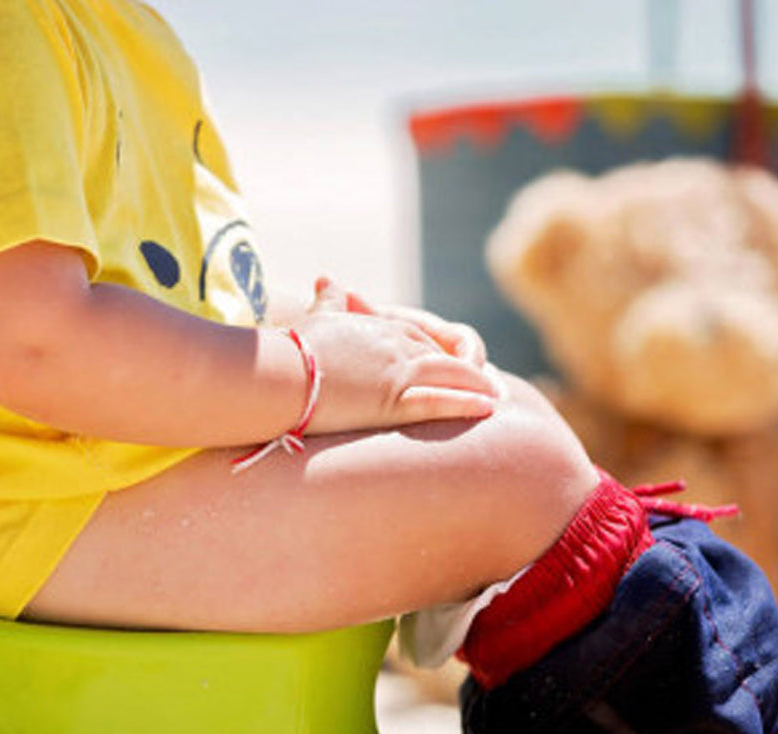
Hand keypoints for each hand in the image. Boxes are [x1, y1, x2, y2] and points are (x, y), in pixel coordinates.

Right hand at [293, 278, 496, 434]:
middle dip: (467, 369)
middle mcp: (394, 344)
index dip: (440, 351)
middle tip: (488, 382)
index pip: (418, 336)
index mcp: (377, 327)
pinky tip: (488, 409)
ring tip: (498, 397)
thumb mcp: (314, 318)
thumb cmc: (289, 350)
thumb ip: (328, 301)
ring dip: (477, 386)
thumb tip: (327, 280)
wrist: (278, 374)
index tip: (455, 362)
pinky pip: (439, 401)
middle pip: (441, 355)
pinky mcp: (393, 399)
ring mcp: (396, 371)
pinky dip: (466, 404)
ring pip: (450, 375)